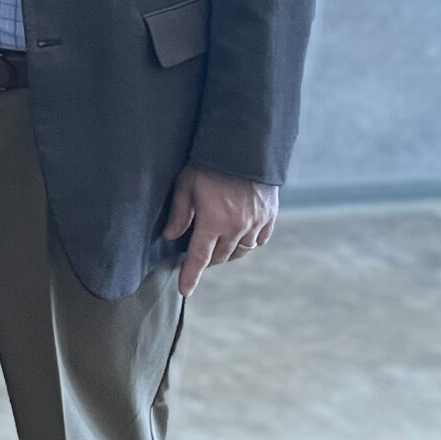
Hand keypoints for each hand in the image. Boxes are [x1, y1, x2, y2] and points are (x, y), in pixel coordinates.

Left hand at [162, 163, 279, 295]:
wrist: (245, 148)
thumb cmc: (209, 164)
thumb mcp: (185, 185)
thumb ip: (179, 213)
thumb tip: (170, 237)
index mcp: (213, 222)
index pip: (198, 257)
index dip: (191, 275)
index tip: (185, 290)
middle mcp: (237, 228)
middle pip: (220, 257)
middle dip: (207, 260)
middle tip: (197, 256)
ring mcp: (256, 224)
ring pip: (241, 251)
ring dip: (227, 254)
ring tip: (217, 249)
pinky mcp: (270, 216)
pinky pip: (260, 240)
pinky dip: (249, 244)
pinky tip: (240, 238)